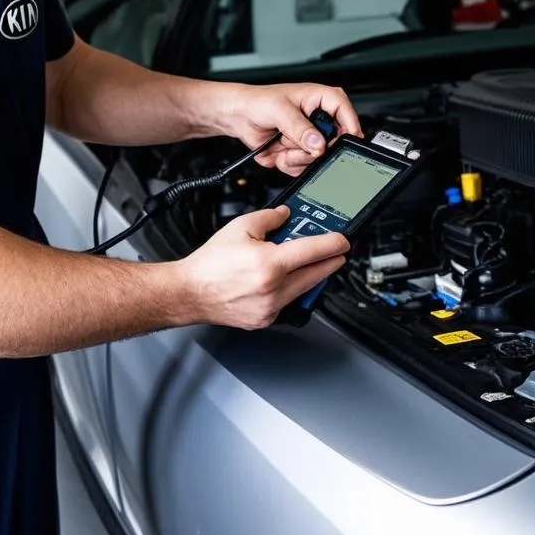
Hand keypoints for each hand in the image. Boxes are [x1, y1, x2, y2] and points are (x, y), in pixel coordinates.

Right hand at [181, 206, 348, 329]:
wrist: (191, 292)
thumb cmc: (209, 264)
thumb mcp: (238, 227)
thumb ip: (268, 218)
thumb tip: (286, 215)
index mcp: (270, 264)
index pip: (314, 251)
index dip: (334, 243)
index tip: (343, 240)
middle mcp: (274, 289)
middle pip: (317, 274)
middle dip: (329, 261)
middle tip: (335, 251)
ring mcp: (272, 308)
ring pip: (304, 290)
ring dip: (311, 275)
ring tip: (306, 262)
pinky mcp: (266, 319)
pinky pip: (288, 302)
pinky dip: (289, 289)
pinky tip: (279, 279)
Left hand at [211, 82, 361, 175]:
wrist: (238, 116)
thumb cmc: (257, 102)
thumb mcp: (280, 110)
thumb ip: (299, 128)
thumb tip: (318, 144)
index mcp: (319, 100)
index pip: (344, 110)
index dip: (349, 125)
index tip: (347, 138)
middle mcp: (317, 120)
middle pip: (334, 141)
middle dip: (315, 148)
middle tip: (301, 143)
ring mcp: (308, 139)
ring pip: (318, 158)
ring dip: (298, 156)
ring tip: (283, 143)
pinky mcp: (299, 153)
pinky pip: (303, 167)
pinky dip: (289, 163)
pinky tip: (278, 151)